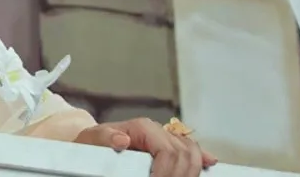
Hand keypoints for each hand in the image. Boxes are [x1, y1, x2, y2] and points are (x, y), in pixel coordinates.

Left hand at [74, 118, 216, 176]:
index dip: (167, 171)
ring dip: (190, 170)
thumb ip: (105, 137)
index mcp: (143, 127)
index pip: (167, 150)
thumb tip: (122, 140)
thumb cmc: (93, 141)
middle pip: (184, 153)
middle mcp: (158, 131)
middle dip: (180, 174)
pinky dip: (200, 159)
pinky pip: (191, 151)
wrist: (95, 142)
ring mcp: (166, 138)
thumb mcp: (92, 139)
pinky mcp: (169, 147)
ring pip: (191, 152)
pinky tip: (208, 165)